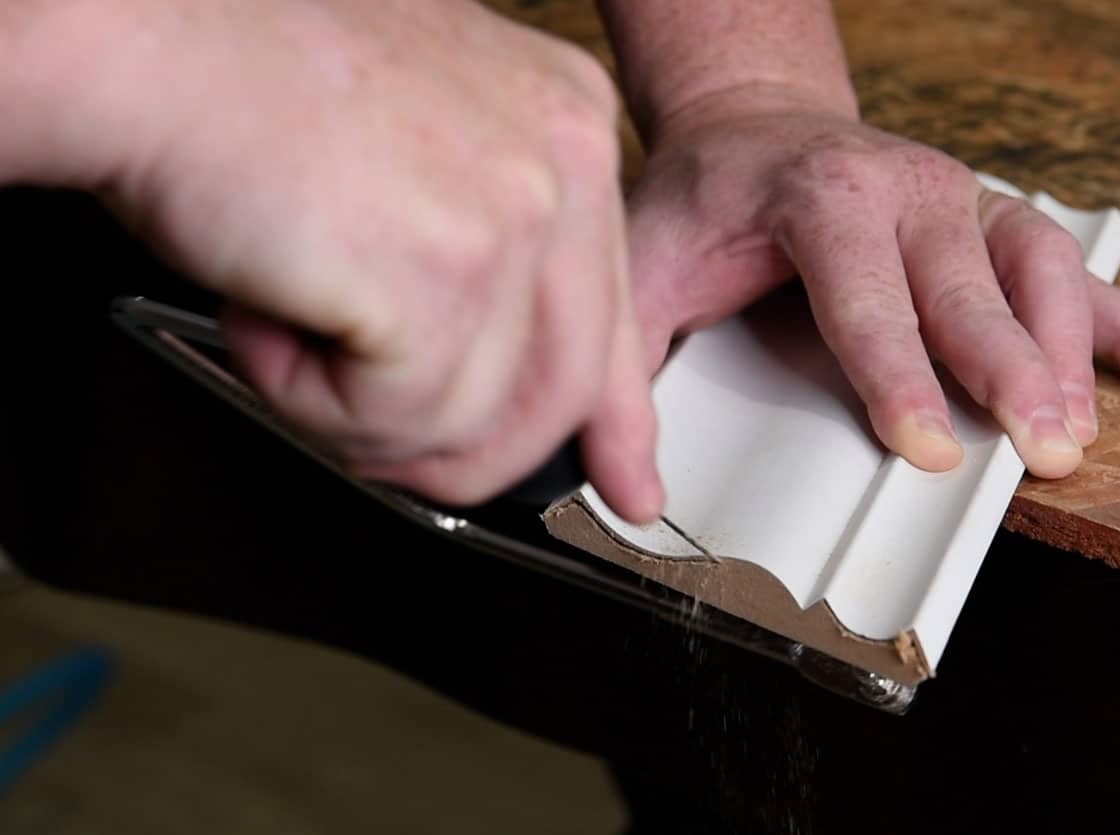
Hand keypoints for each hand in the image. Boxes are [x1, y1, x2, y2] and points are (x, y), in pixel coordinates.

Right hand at [21, 0, 662, 518]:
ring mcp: (510, 214)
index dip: (616, 420)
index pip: (615, 315)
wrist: (140, 39)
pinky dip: (309, 401)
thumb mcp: (415, 162)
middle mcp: (563, 160)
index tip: (624, 483)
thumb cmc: (243, 87)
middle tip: (379, 444)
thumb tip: (503, 386)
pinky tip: (269, 318)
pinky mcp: (442, 273)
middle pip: (562, 389)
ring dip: (358, 412)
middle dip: (466, 453)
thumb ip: (489, 262)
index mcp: (567, 125)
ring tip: (289, 322)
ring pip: (471, 420)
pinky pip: (398, 419)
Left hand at [627, 84, 1119, 477]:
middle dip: (1008, 374)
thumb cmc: (706, 201)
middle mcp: (904, 188)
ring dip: (1067, 352)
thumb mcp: (645, 267)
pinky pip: (1068, 264)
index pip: (866, 295)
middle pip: (969, 287)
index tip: (923, 449)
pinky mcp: (988, 218)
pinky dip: (1118, 320)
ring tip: (1076, 432)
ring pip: (1037, 268)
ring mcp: (958, 198)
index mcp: (820, 198)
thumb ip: (629, 366)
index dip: (897, 375)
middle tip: (1038, 452)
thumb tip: (631, 489)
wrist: (754, 127)